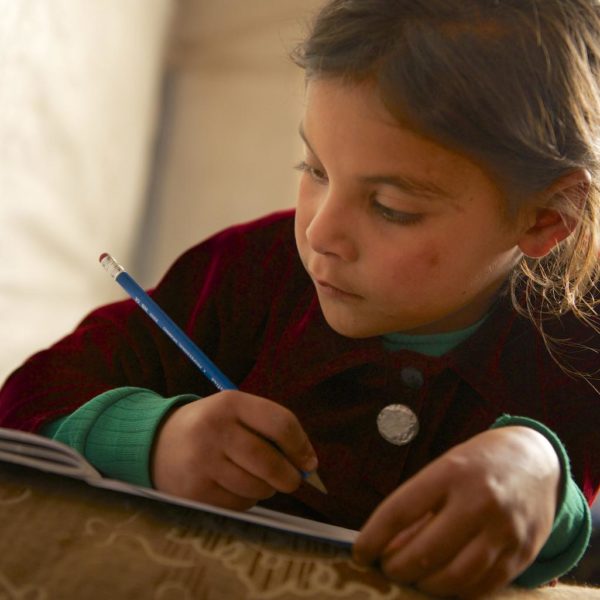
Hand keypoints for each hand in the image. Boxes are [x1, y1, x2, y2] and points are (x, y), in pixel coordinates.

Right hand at [151, 391, 317, 510]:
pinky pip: (238, 504)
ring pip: (256, 487)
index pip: (280, 423)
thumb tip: (307, 464)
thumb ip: (269, 430)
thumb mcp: (234, 412)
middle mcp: (214, 429)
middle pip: (269, 461)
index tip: (310, 461)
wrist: (155, 443)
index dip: (301, 445)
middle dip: (290, 476)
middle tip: (294, 480)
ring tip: (257, 479)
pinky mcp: (194, 492)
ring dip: (267, 489)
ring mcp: (201, 462)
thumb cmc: (210, 427)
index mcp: (230, 403)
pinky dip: (246, 500)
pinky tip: (234, 487)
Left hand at [353, 426, 560, 598]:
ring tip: (411, 578)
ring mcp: (504, 531)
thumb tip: (386, 550)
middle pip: (427, 551)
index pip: (401, 509)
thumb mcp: (444, 470)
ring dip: (424, 586)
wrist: (535, 461)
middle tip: (386, 569)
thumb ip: (419, 508)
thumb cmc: (477, 465)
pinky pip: (481, 588)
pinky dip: (455, 593)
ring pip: (454, 578)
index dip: (374, 536)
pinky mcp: (522, 555)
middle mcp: (479, 501)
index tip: (359, 552)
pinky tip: (441, 585)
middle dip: (397, 568)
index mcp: (452, 472)